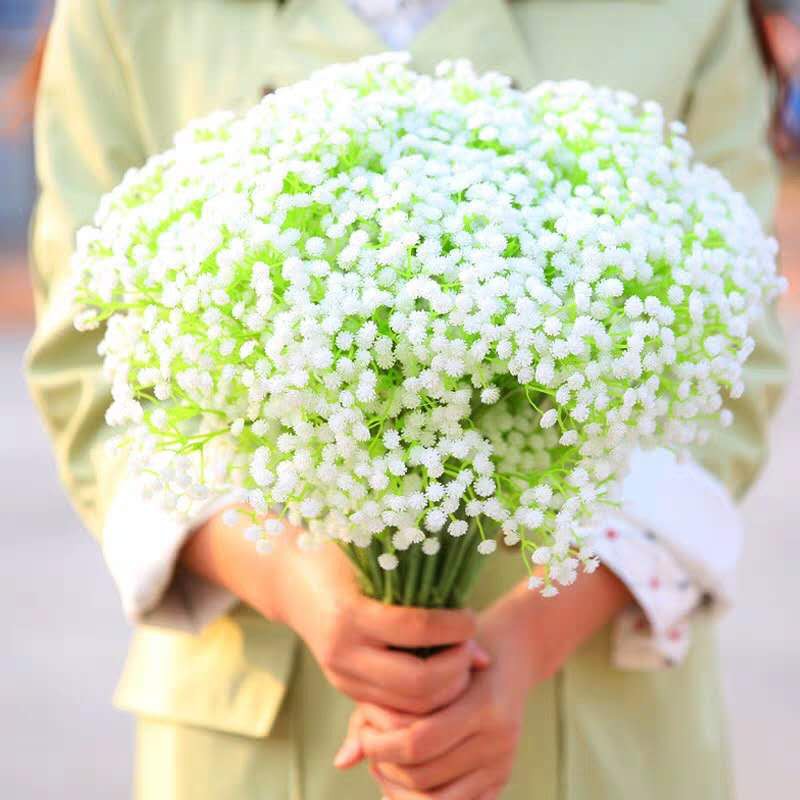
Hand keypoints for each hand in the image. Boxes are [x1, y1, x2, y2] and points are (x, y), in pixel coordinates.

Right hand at [278, 542, 489, 717]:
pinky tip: (440, 679)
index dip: (454, 627)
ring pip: (408, 706)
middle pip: (417, 682)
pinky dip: (424, 703)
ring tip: (460, 662)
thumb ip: (423, 587)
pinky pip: (393, 711)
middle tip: (470, 648)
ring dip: (445, 690)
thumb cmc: (339, 556)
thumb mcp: (375, 560)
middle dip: (455, 669)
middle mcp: (343, 652)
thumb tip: (466, 622)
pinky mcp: (346, 688)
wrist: (290, 579)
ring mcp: (342, 676)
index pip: (416, 630)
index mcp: (350, 613)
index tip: (470, 618)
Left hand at [338, 567, 631, 798]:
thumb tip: (342, 761)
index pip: (418, 740)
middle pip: (423, 774)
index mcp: (482, 703)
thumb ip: (381, 710)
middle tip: (370, 748)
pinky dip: (424, 797)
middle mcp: (498, 737)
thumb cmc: (456, 650)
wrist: (511, 651)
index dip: (380, 744)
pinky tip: (405, 776)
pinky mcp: (502, 777)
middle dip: (387, 766)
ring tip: (383, 763)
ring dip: (401, 788)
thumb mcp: (424, 663)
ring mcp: (503, 760)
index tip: (364, 732)